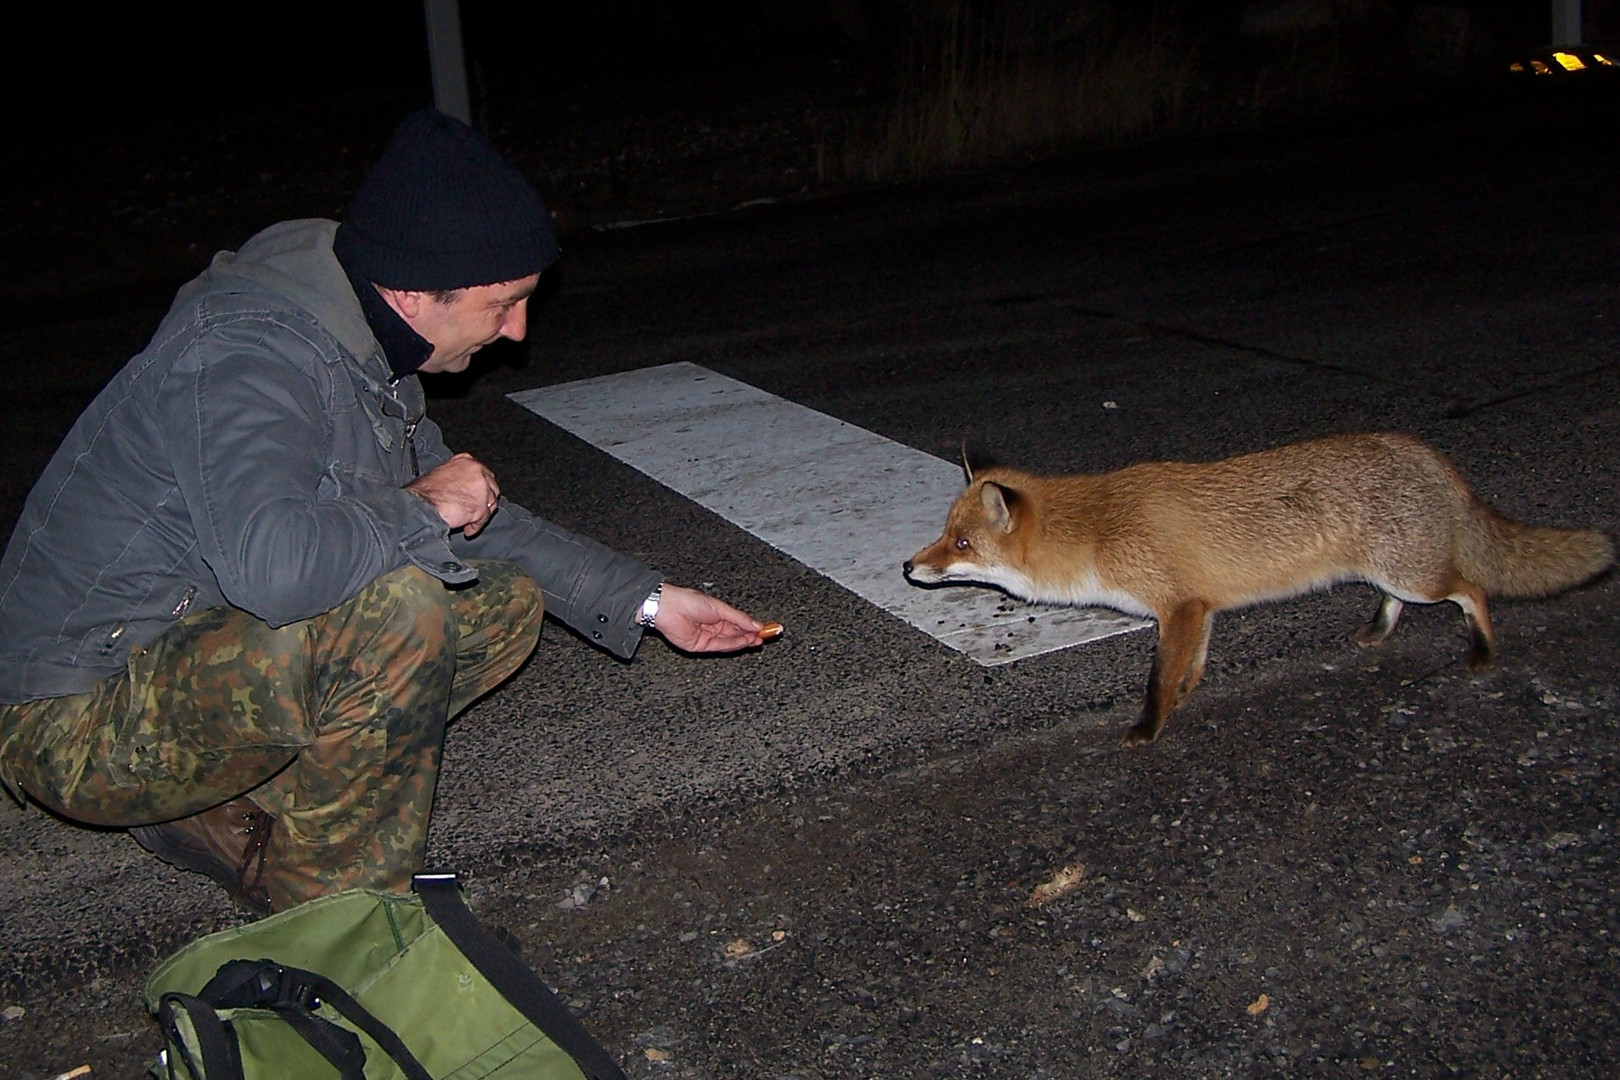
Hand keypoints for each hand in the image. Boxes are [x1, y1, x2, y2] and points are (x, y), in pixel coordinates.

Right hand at [405, 452, 500, 537]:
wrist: (421, 505)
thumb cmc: (426, 492)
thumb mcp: (443, 474)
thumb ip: (459, 477)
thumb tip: (466, 487)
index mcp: (467, 461)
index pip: (484, 474)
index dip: (482, 488)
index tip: (477, 496)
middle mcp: (477, 470)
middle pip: (492, 488)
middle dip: (485, 501)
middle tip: (476, 511)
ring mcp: (481, 488)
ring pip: (491, 503)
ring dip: (481, 515)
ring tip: (468, 522)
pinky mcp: (481, 505)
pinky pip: (484, 518)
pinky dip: (476, 526)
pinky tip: (467, 529)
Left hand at [649, 584, 768, 652]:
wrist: (670, 608)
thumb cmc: (690, 601)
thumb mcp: (721, 608)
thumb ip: (739, 618)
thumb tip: (757, 624)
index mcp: (717, 614)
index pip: (738, 623)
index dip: (752, 627)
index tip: (765, 629)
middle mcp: (713, 627)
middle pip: (736, 634)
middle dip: (751, 636)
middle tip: (766, 636)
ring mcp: (707, 637)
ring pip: (730, 642)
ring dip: (744, 641)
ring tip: (757, 639)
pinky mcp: (701, 646)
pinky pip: (720, 646)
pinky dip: (733, 644)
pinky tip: (744, 641)